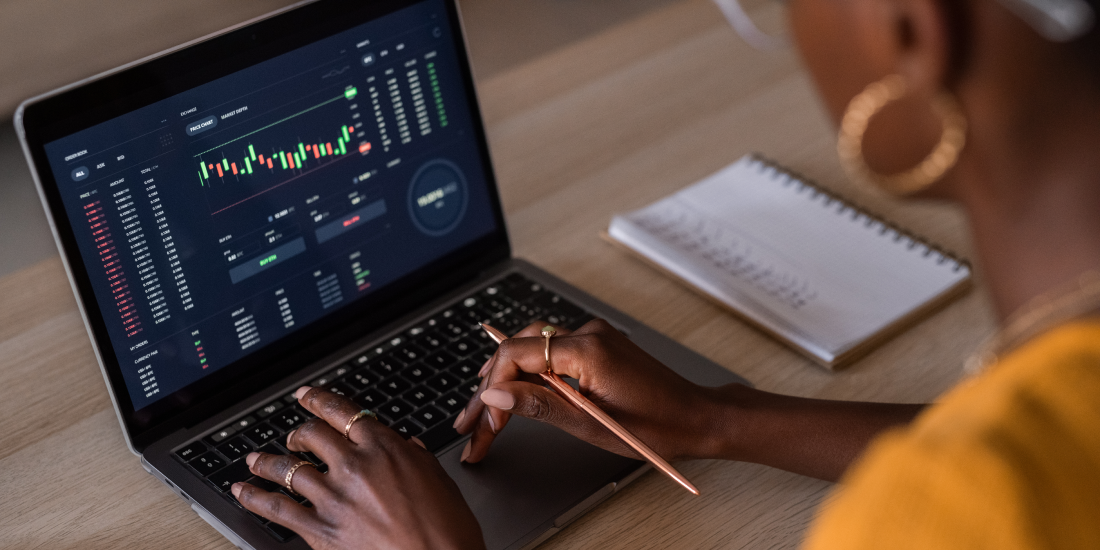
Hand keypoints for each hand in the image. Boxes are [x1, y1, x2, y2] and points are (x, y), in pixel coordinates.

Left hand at [231, 386, 485, 549]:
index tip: (306, 395)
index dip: (319, 400)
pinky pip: (278, 509)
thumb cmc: (448, 529)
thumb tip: (406, 445)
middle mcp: (355, 466)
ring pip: (288, 468)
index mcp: (385, 447)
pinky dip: (255, 498)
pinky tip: (243, 491)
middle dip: (298, 432)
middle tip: (292, 434)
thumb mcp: (439, 480)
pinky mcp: (321, 530)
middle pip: (312, 435)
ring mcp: (334, 498)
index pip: (343, 412)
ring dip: (267, 462)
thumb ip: (415, 458)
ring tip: (255, 460)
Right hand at [454, 319, 723, 463]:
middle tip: (471, 421)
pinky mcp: (598, 344)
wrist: (695, 417)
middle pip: (521, 349)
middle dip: (492, 384)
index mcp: (587, 350)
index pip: (518, 353)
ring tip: (483, 405)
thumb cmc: (656, 426)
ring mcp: (594, 335)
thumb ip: (539, 404)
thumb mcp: (590, 424)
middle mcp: (588, 333)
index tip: (488, 419)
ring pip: (533, 346)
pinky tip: (516, 388)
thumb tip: (496, 393)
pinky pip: (553, 349)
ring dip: (507, 375)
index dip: (496, 386)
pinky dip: (531, 370)